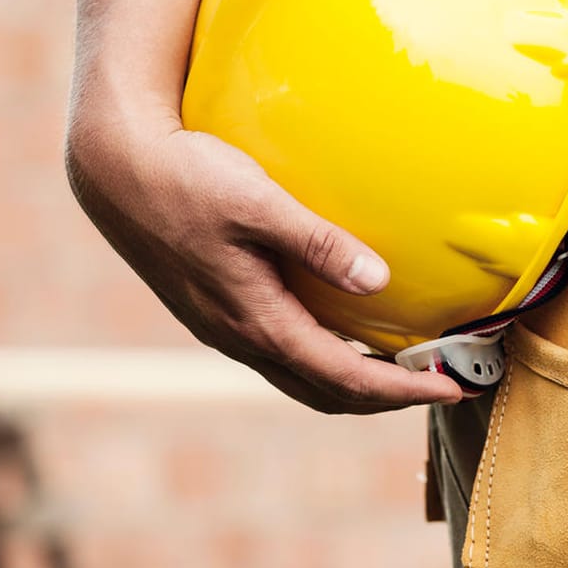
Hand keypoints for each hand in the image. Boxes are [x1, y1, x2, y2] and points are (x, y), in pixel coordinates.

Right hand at [65, 106, 463, 414]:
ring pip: (300, 377)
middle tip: (440, 383)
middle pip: (326, 393)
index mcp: (256, 321)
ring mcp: (224, 327)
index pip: (345, 378)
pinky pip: (280, 353)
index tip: (453, 387)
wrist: (114, 169)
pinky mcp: (215, 309)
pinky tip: (343, 330)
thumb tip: (380, 282)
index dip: (403, 390)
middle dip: (386, 398)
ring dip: (353, 382)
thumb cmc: (186, 176)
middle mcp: (240, 337)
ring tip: (401, 367)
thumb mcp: (257, 202)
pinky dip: (322, 358)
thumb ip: (319, 242)